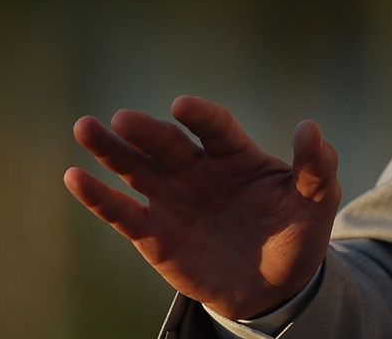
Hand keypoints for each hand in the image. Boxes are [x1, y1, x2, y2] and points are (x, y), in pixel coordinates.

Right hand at [64, 96, 340, 319]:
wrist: (273, 286)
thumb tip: (310, 127)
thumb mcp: (317, 200)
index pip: (216, 128)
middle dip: (146, 131)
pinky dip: (97, 196)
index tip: (182, 106)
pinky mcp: (153, 233)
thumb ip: (317, 165)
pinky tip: (75, 176)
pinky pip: (121, 213)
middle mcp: (198, 171)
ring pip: (136, 169)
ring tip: (86, 127)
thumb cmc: (296, 233)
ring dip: (110, 149)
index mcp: (236, 156)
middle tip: (123, 118)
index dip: (200, 116)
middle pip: (167, 145)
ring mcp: (172, 200)